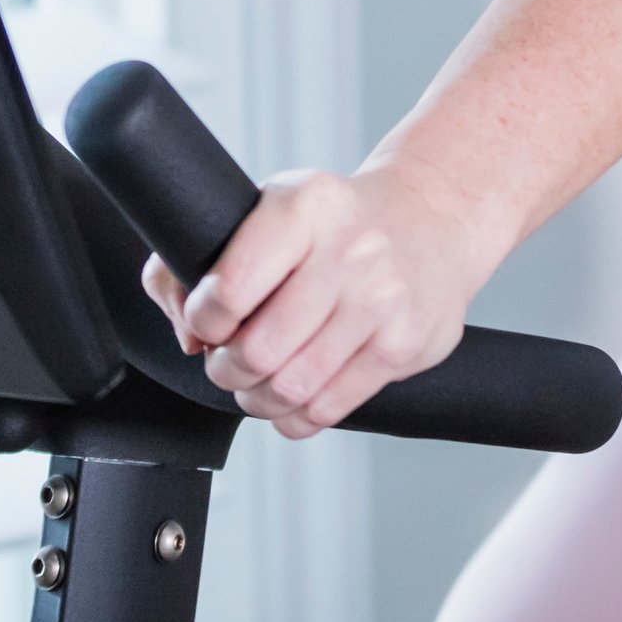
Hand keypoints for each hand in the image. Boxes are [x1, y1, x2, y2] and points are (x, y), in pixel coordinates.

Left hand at [146, 164, 489, 438]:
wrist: (433, 218)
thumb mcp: (268, 207)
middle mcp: (349, 250)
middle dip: (226, 368)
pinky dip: (294, 416)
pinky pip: (327, 409)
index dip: (203, 320)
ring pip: (290, 388)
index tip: (207, 320)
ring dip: (257, 397)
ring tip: (256, 381)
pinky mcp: (402, 346)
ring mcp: (381, 301)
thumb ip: (196, 259)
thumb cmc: (335, 222)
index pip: (231, 288)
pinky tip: (291, 395)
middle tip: (228, 359)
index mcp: (304, 205)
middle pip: (257, 351)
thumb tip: (188, 335)